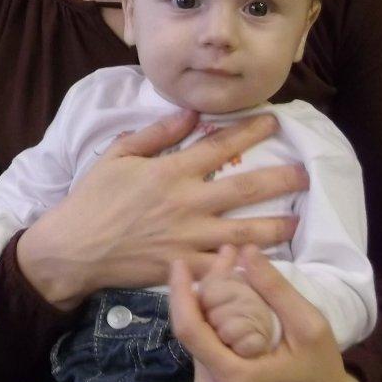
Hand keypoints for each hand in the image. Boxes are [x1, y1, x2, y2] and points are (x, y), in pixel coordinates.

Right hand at [16, 112, 306, 309]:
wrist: (73, 249)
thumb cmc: (92, 199)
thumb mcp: (118, 155)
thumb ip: (156, 134)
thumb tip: (190, 112)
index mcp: (171, 172)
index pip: (220, 145)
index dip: (251, 131)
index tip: (274, 122)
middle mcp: (187, 203)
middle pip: (245, 187)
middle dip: (281, 179)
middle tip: (307, 173)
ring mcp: (188, 238)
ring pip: (245, 232)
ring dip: (277, 226)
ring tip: (299, 221)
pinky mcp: (183, 268)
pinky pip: (223, 269)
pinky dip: (247, 267)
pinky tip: (267, 265)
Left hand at [170, 245, 363, 381]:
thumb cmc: (321, 369)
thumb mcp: (308, 325)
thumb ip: (275, 289)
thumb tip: (246, 250)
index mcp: (232, 376)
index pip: (189, 330)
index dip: (180, 292)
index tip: (180, 262)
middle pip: (191, 327)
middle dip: (202, 287)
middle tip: (224, 255)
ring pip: (196, 332)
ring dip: (207, 299)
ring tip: (229, 266)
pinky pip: (205, 342)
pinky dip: (213, 316)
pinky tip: (229, 293)